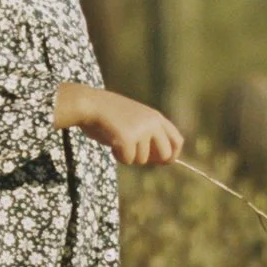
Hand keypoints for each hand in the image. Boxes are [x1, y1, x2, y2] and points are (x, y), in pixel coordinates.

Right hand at [55, 84, 183, 166]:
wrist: (90, 104)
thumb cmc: (109, 115)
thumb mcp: (135, 120)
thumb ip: (149, 135)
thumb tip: (162, 160)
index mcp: (156, 117)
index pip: (177, 140)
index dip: (172, 155)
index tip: (162, 162)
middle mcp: (153, 123)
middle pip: (165, 155)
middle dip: (151, 160)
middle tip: (135, 156)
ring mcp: (141, 131)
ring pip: (142, 160)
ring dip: (129, 156)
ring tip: (117, 141)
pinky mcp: (128, 139)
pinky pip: (128, 160)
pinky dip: (118, 156)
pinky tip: (111, 143)